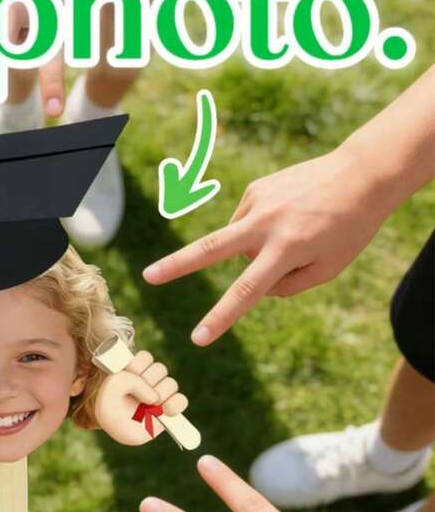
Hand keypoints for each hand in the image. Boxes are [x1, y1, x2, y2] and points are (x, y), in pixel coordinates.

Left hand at [95, 351, 188, 445]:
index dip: (139, 364)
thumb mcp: (109, 389)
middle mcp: (149, 381)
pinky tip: (165, 410)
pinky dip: (176, 404)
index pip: (145, 358)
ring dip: (160, 392)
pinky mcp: (168, 410)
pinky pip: (181, 401)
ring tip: (146, 405)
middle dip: (148, 379)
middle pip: (160, 369)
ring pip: (171, 383)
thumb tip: (154, 397)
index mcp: (136, 370)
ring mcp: (159, 395)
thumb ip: (127, 382)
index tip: (128, 373)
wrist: (110, 429)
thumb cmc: (108, 407)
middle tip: (134, 393)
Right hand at [143, 143, 388, 344]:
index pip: (247, 291)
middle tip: (148, 277)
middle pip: (212, 248)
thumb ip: (287, 287)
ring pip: (239, 241)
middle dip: (177, 264)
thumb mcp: (328, 269)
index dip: (221, 317)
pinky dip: (261, 228)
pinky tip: (287, 217)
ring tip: (293, 233)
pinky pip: (247, 221)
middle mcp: (267, 224)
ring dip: (256, 247)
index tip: (198, 338)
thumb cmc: (348, 228)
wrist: (362, 173)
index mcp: (287, 250)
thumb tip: (253, 285)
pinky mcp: (256, 189)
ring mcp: (258, 202)